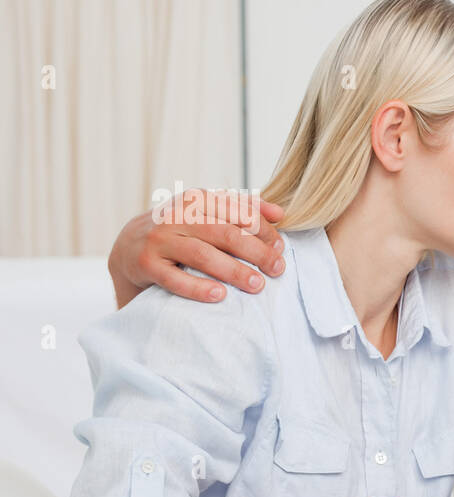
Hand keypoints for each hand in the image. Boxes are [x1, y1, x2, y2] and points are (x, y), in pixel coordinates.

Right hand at [108, 188, 285, 306]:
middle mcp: (176, 216)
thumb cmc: (181, 230)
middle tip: (277, 269)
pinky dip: (198, 288)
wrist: (130, 246)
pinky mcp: (146, 264)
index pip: (238, 213)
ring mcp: (159, 240)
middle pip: (225, 234)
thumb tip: (280, 212)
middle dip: (256, 252)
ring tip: (258, 285)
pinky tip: (221, 296)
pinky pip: (174, 279)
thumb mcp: (207, 213)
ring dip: (234, 271)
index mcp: (196, 200)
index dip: (264, 231)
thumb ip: (243, 209)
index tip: (280, 249)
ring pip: (202, 255)